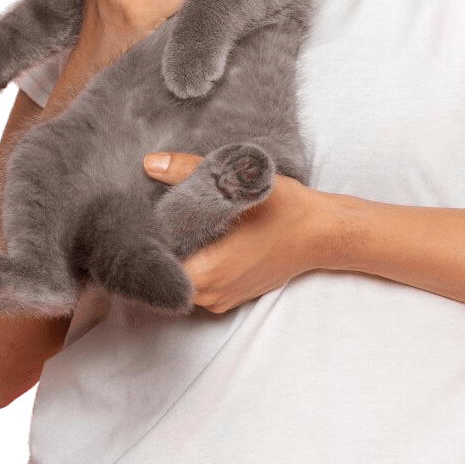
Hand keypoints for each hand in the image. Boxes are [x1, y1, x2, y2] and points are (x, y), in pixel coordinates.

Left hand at [143, 151, 324, 312]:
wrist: (321, 232)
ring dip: (181, 252)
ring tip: (182, 221)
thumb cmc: (284, 209)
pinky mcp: (230, 298)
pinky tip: (206, 237)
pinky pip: (201, 281)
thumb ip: (189, 171)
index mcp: (206, 272)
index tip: (143, 213)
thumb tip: (150, 163)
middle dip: (162, 242)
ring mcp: (220, 300)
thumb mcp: (238, 182)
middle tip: (160, 210)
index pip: (154, 261)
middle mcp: (209, 295)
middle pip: (167, 269)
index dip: (145, 237)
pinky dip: (198, 261)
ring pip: (183, 276)